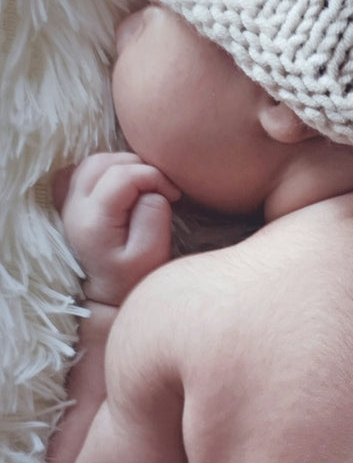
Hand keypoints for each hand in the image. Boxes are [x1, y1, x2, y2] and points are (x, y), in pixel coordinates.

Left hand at [53, 152, 179, 305]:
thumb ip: (154, 215)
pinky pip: (79, 173)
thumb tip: (152, 190)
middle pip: (103, 162)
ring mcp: (67, 206)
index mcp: (93, 221)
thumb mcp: (152, 254)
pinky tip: (120, 184)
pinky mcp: (69, 207)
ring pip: (91, 163)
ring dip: (122, 166)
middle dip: (138, 166)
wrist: (106, 300)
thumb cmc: (133, 280)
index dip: (154, 176)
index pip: (122, 175)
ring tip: (144, 184)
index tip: (174, 194)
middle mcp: (74, 209)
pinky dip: (103, 170)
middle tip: (160, 186)